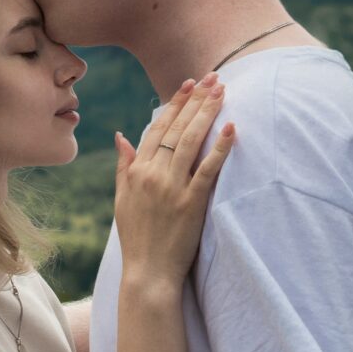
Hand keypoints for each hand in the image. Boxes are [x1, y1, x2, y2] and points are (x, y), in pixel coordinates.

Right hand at [113, 74, 233, 291]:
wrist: (147, 273)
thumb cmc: (136, 237)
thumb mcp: (121, 199)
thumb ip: (123, 165)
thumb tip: (121, 136)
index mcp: (137, 171)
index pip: (157, 128)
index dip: (174, 104)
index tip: (188, 84)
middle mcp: (153, 174)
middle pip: (177, 129)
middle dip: (196, 100)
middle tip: (212, 78)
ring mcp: (173, 188)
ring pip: (191, 142)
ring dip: (207, 113)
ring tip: (221, 91)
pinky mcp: (192, 203)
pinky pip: (208, 170)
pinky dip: (220, 147)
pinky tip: (231, 128)